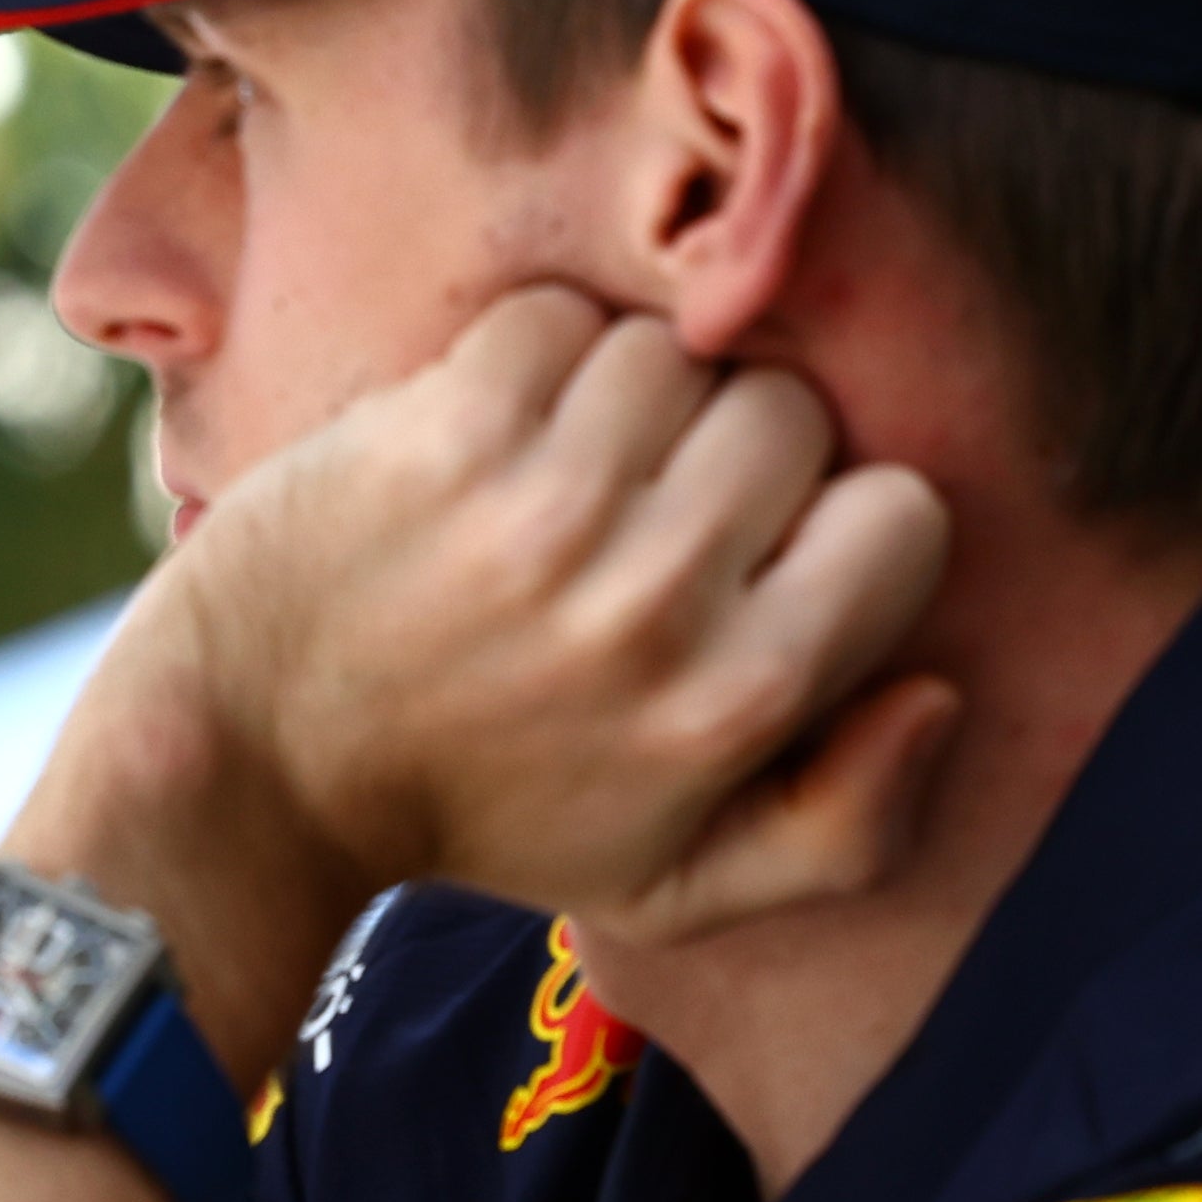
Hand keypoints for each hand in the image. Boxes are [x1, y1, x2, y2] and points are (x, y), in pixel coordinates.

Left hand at [25, 292, 955, 1052]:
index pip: (903, 517)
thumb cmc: (482, 815)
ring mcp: (546, 506)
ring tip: (562, 474)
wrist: (258, 764)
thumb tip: (943, 693)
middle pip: (792, 413)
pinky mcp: (444, 430)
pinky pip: (558, 317)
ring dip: (626, 396)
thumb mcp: (679, 885)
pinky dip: (530, 357)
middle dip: (731, 450)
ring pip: (675, 352)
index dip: (839, 525)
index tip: (759, 558)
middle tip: (646, 512)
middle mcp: (655, 598)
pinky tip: (490, 436)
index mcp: (734, 703)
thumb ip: (848, 825)